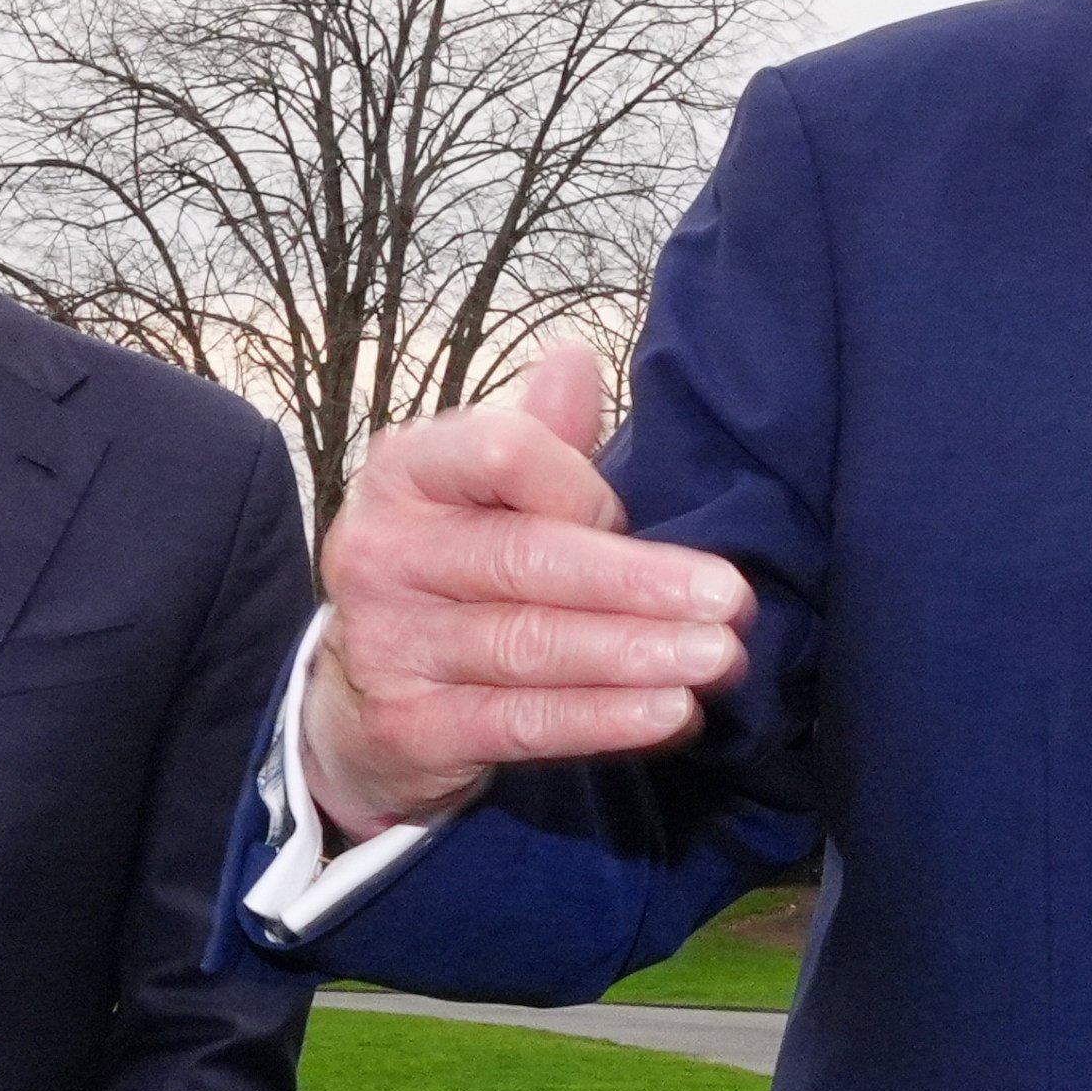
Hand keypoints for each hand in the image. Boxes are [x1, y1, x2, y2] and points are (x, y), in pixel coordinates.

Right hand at [301, 344, 754, 839]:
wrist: (360, 696)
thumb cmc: (452, 569)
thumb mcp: (480, 490)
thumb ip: (537, 434)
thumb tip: (575, 361)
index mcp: (405, 471)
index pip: (503, 453)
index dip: (582, 484)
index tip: (636, 513)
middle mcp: (382, 553)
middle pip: (527, 558)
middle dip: (639, 581)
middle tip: (731, 599)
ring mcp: (388, 645)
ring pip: (531, 646)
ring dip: (635, 654)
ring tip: (718, 657)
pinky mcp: (410, 729)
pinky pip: (522, 722)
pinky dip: (603, 719)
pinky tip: (670, 713)